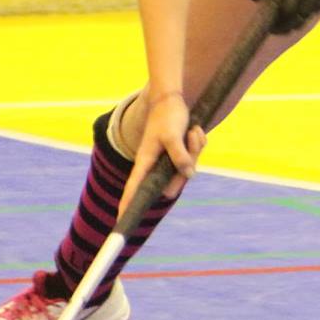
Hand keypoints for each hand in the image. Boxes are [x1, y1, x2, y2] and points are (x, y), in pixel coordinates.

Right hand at [118, 90, 208, 224]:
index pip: (134, 188)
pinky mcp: (180, 155)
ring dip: (194, 149)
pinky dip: (197, 143)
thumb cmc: (167, 116)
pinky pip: (195, 157)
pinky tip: (193, 129)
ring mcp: (169, 161)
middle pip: (174, 183)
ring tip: (190, 130)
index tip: (122, 220)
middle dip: (187, 164)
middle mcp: (156, 166)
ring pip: (188, 169)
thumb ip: (179, 155)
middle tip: (189, 138)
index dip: (128, 204)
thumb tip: (189, 174)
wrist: (173, 99)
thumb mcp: (173, 135)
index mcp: (146, 162)